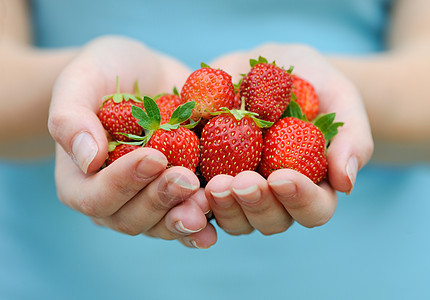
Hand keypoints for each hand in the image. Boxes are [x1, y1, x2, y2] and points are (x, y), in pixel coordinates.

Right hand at [48, 35, 215, 247]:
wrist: (146, 75)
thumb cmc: (106, 73)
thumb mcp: (81, 80)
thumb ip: (71, 118)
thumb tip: (88, 160)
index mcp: (80, 180)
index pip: (96, 196)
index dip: (124, 182)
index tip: (154, 156)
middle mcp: (114, 199)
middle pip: (131, 218)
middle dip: (160, 200)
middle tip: (187, 178)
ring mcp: (147, 201)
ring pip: (162, 225)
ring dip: (184, 217)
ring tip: (207, 201)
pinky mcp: (177, 196)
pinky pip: (186, 218)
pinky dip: (202, 223)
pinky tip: (217, 221)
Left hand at [205, 43, 373, 234]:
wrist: (264, 67)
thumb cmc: (309, 80)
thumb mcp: (337, 95)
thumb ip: (351, 136)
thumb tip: (346, 183)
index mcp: (311, 184)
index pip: (314, 209)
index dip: (300, 200)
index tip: (282, 177)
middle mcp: (276, 197)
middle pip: (271, 221)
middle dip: (256, 204)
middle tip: (242, 181)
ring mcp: (240, 193)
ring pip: (234, 219)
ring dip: (223, 207)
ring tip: (213, 183)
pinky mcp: (209, 179)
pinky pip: (199, 200)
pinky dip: (192, 198)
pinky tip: (183, 181)